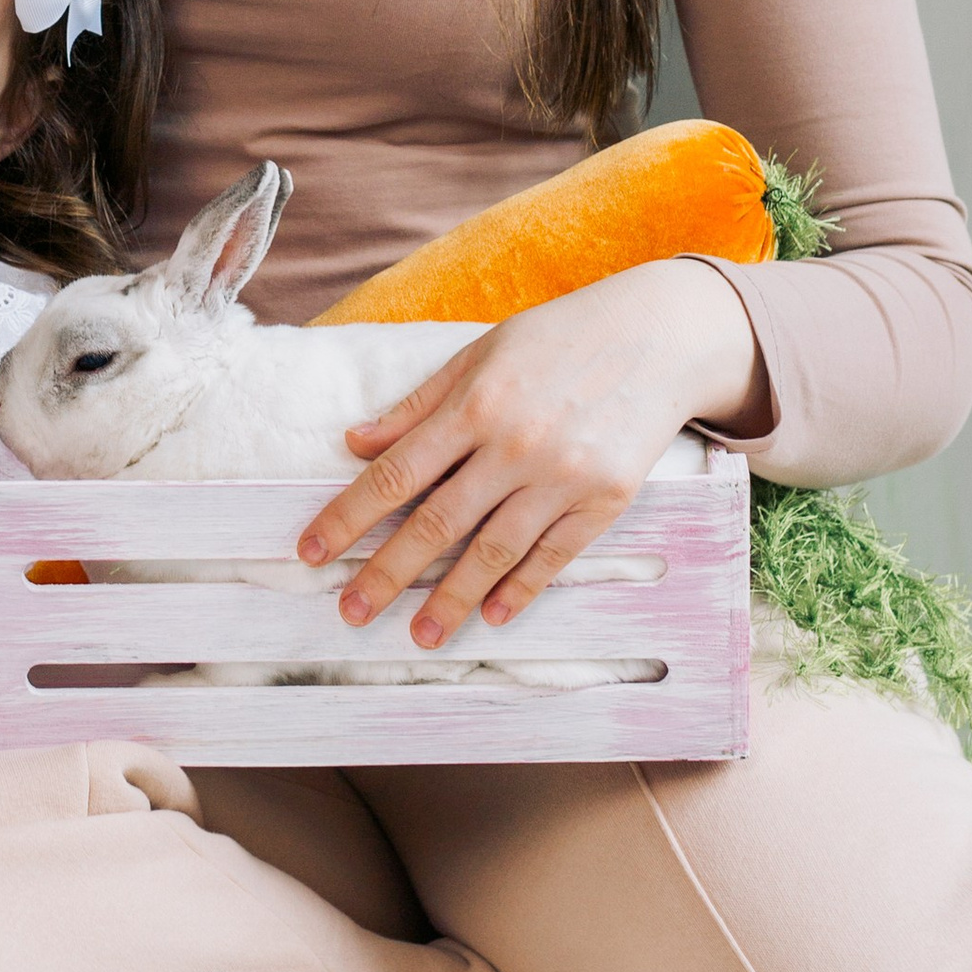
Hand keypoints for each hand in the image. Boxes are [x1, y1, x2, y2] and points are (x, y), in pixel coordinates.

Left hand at [297, 262, 767, 648]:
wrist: (659, 336)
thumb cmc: (558, 339)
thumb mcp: (480, 354)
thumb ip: (417, 405)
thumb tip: (354, 443)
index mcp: (475, 403)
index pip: (396, 473)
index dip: (348, 517)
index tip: (311, 552)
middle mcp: (515, 443)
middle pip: (437, 522)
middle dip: (386, 572)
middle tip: (350, 611)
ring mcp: (563, 475)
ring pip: (493, 551)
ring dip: (451, 599)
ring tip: (418, 634)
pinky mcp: (606, 498)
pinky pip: (554, 555)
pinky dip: (521, 589)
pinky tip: (491, 615)